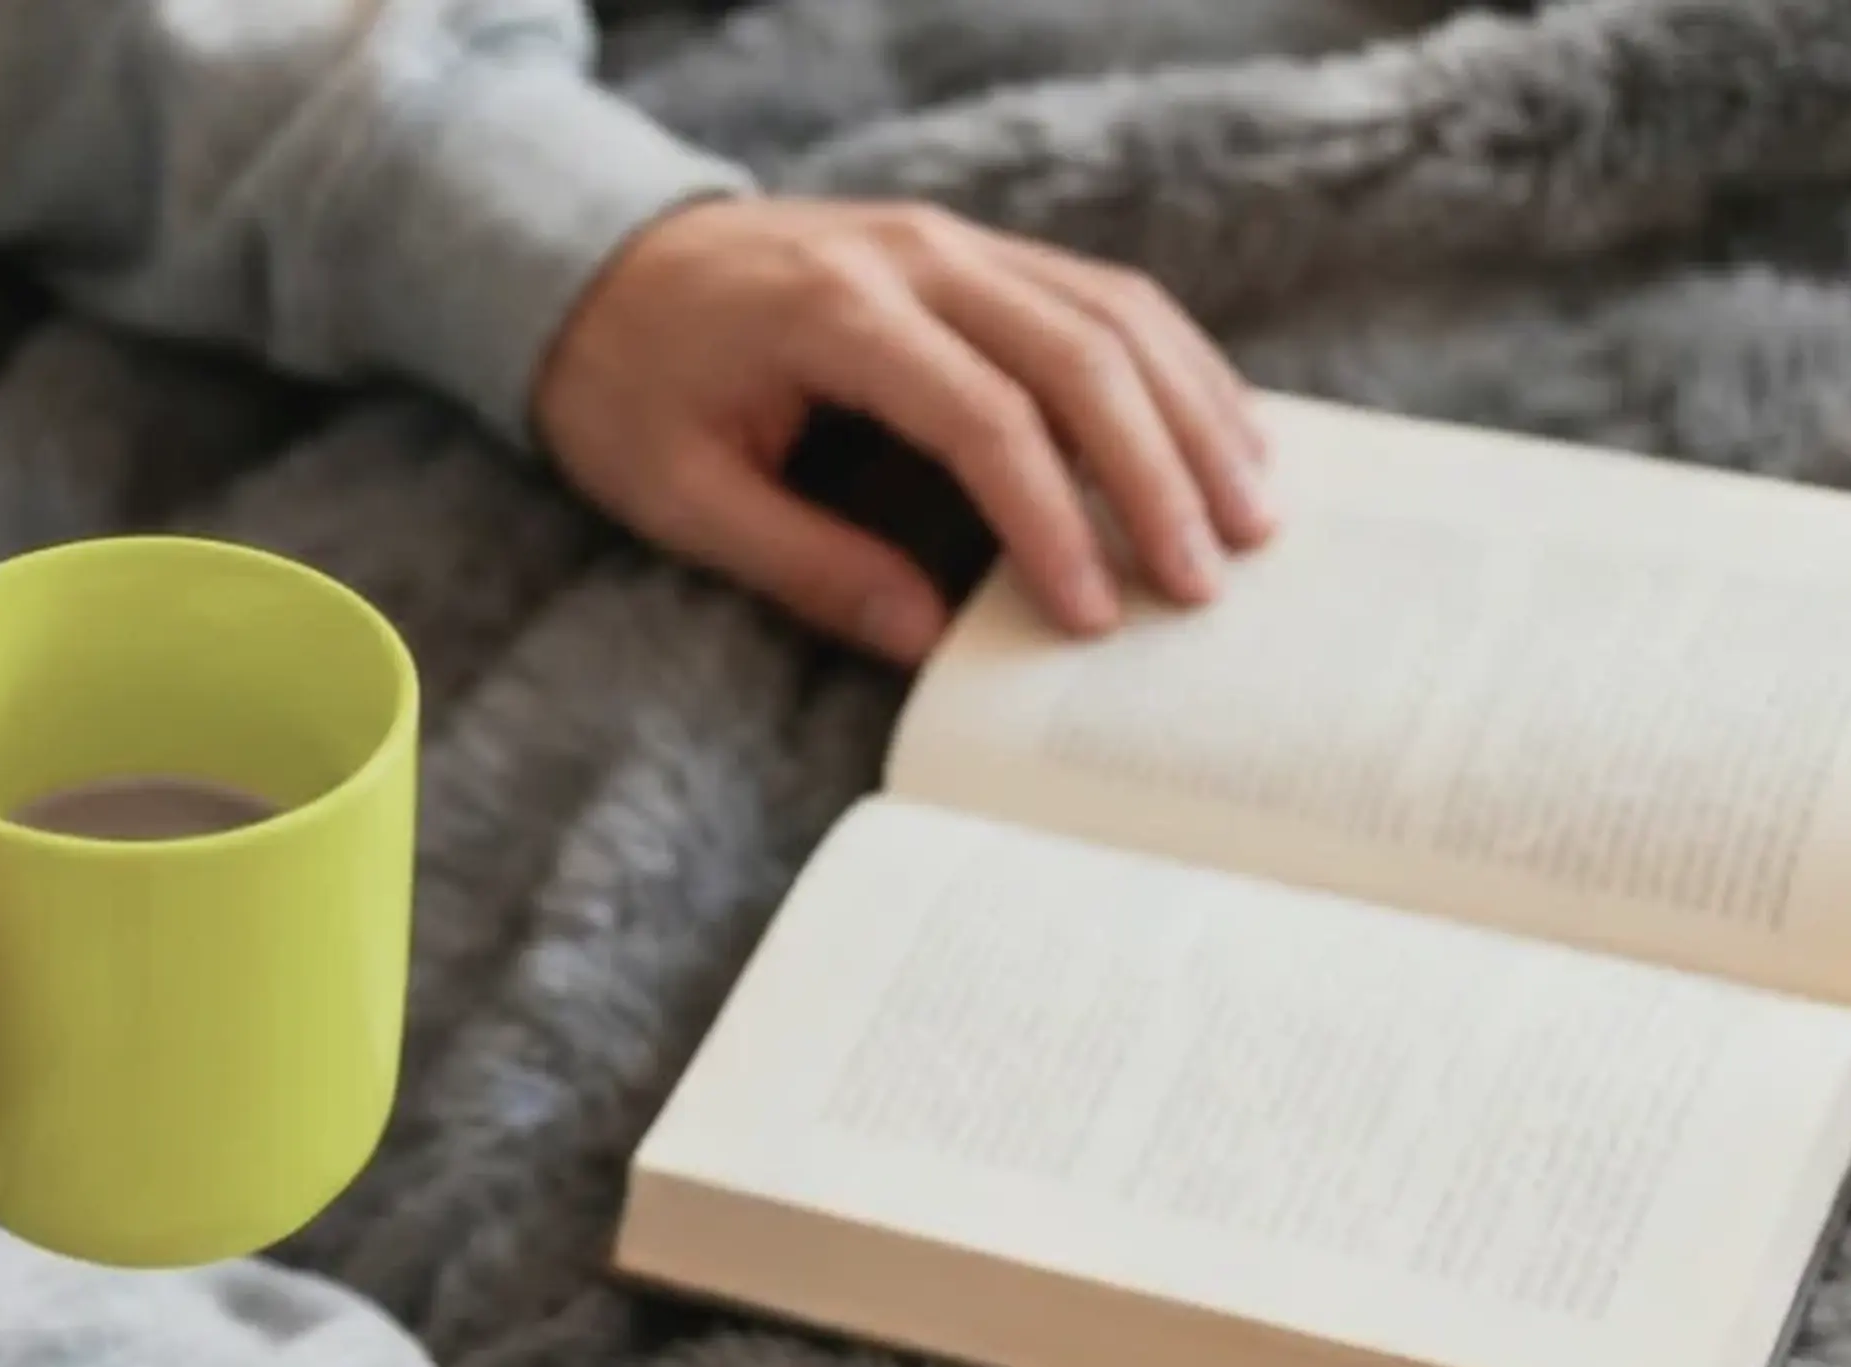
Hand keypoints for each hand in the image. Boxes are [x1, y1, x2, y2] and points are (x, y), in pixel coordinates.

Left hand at [532, 196, 1276, 657]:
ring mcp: (955, 241)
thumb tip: (927, 642)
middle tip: (1208, 583)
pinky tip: (1218, 436)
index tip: (1094, 617)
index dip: (1052, 521)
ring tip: (1253, 518)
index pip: (985, 417)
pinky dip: (1173, 367)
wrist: (598, 263)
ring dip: (1195, 414)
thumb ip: (803, 563)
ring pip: (1115, 312)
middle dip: (1158, 475)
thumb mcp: (680, 493)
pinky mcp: (975, 249)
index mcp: (837, 315)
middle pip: (1081, 355)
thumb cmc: (629, 387)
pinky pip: (1100, 295)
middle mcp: (917, 258)